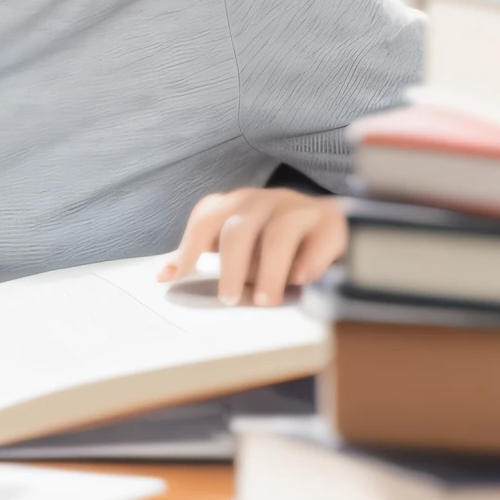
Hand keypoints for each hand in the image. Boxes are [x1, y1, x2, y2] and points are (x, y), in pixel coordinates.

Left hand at [155, 188, 345, 307]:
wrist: (335, 226)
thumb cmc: (277, 244)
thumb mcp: (241, 249)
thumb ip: (207, 257)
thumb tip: (165, 275)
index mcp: (237, 205)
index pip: (206, 217)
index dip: (190, 245)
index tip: (177, 275)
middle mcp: (264, 200)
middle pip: (239, 229)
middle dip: (231, 267)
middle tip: (229, 299)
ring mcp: (298, 206)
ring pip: (278, 234)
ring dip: (270, 271)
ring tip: (265, 300)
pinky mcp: (331, 220)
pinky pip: (319, 238)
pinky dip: (310, 260)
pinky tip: (303, 279)